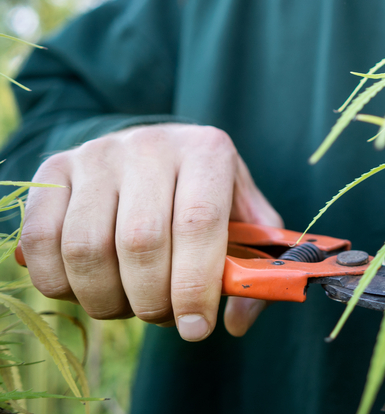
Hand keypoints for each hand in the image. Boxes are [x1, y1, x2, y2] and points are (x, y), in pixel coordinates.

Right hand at [19, 124, 282, 340]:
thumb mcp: (241, 215)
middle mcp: (151, 145)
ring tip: (127, 303)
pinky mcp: (54, 169)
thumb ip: (252, 266)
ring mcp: (98, 154)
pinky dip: (60, 283)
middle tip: (161, 316)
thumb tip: (238, 321)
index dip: (194, 286)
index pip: (199, 223)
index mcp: (206, 151)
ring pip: (87, 248)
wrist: (153, 151)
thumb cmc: (203, 194)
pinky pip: (42, 241)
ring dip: (106, 298)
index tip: (195, 328)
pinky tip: (86, 288)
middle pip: (141, 241)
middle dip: (151, 299)